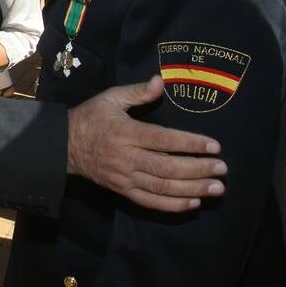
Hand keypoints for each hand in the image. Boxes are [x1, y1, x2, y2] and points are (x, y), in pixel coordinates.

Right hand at [66, 76, 226, 211]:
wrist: (63, 145)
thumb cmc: (91, 118)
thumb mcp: (110, 98)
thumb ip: (137, 91)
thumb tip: (161, 81)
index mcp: (125, 133)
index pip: (163, 139)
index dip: (190, 143)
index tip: (214, 146)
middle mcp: (126, 157)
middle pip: (167, 167)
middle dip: (198, 169)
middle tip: (222, 169)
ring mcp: (125, 177)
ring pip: (162, 187)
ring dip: (192, 190)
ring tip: (216, 188)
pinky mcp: (123, 191)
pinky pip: (150, 202)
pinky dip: (173, 205)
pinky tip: (193, 203)